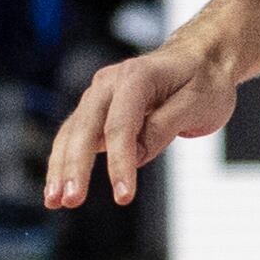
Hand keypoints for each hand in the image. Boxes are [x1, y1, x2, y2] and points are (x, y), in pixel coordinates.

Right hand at [43, 40, 236, 209]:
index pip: (121, 125)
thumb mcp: (196, 104)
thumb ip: (163, 128)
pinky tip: (58, 186)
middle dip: (75, 166)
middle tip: (70, 199)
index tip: (123, 196)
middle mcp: (110, 82)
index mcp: (137, 76)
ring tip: (54, 200)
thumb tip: (134, 158)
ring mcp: (100, 94)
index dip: (119, 162)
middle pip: (86, 127)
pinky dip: (64, 160)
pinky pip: (76, 135)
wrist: (201, 58)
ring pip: (72, 132)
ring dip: (61, 166)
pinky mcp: (99, 109)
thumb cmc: (204, 80)